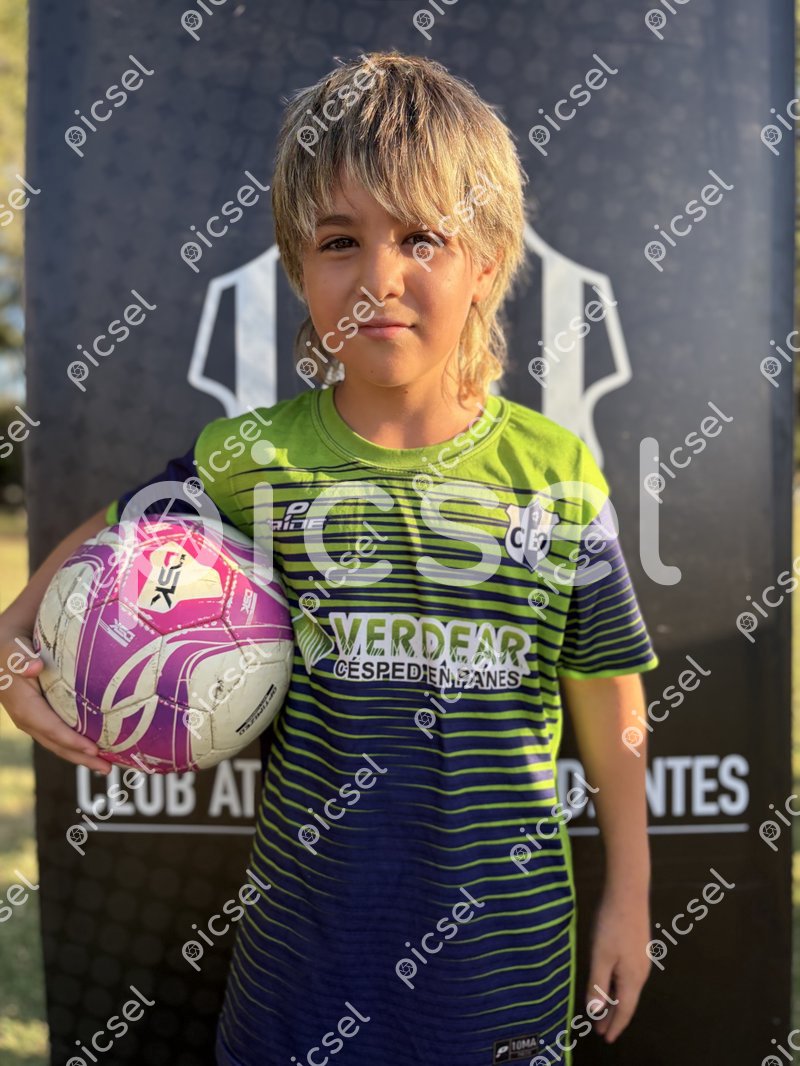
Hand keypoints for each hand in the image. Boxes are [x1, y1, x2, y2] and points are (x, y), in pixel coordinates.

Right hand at [1, 629, 110, 775]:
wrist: (3, 646)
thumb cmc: (12, 644)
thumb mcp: (13, 648)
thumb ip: (20, 657)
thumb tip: (34, 668)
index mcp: (22, 704)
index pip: (49, 727)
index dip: (70, 740)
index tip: (93, 749)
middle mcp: (26, 717)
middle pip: (55, 742)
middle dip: (80, 757)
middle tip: (107, 768)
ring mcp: (33, 719)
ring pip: (57, 742)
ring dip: (80, 755)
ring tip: (106, 766)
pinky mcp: (40, 716)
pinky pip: (58, 733)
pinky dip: (76, 743)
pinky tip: (95, 748)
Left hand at [584, 888, 651, 1043]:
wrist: (629, 893)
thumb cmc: (612, 925)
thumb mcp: (600, 956)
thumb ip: (597, 985)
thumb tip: (595, 1012)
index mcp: (632, 978)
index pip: (624, 1010)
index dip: (614, 1025)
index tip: (605, 1039)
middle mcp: (641, 972)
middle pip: (626, 1001)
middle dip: (612, 1016)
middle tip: (599, 1030)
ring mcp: (641, 959)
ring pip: (627, 988)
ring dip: (614, 1001)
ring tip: (602, 1011)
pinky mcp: (638, 947)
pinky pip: (627, 976)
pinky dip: (617, 986)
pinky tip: (609, 983)